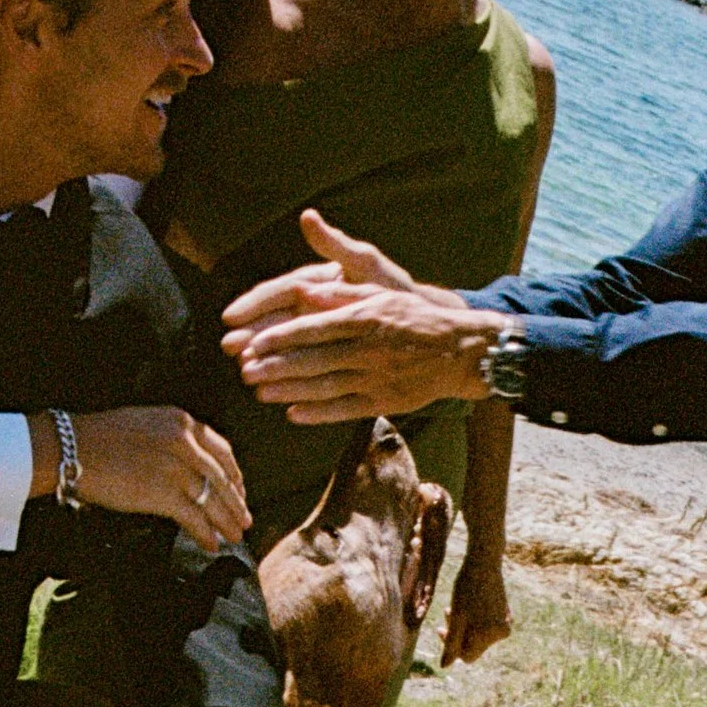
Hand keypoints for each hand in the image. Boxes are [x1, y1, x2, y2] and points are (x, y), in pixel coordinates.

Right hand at [53, 405, 250, 553]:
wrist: (72, 448)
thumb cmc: (100, 437)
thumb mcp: (146, 422)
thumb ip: (173, 437)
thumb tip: (192, 464)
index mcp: (181, 421)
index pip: (221, 450)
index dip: (235, 474)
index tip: (239, 490)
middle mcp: (184, 442)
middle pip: (221, 478)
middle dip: (236, 503)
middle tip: (244, 521)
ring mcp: (175, 467)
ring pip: (212, 500)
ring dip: (226, 522)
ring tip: (233, 537)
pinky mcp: (163, 493)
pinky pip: (194, 518)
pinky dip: (205, 534)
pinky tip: (211, 544)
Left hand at [219, 214, 490, 423]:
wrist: (461, 350)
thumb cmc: (415, 316)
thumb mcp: (382, 292)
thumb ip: (342, 295)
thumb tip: (305, 293)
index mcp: (366, 318)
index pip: (315, 328)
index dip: (282, 337)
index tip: (254, 342)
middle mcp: (370, 349)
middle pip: (315, 360)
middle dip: (277, 367)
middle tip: (245, 370)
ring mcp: (377, 379)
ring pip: (326, 387)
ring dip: (290, 391)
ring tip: (259, 392)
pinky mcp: (385, 401)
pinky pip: (346, 410)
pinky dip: (319, 413)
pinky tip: (292, 413)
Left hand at [440, 547, 513, 667]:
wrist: (485, 562)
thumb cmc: (467, 587)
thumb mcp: (456, 616)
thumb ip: (451, 643)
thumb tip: (444, 667)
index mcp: (489, 635)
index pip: (466, 657)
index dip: (452, 647)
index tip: (442, 629)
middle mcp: (501, 634)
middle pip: (473, 646)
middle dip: (458, 633)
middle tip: (448, 612)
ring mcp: (506, 625)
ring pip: (479, 636)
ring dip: (465, 625)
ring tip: (457, 606)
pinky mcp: (507, 616)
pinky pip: (487, 627)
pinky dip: (475, 620)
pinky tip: (470, 604)